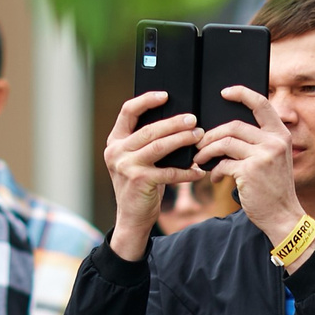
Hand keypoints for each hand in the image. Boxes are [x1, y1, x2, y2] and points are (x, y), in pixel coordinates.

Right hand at [102, 90, 203, 261]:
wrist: (131, 219)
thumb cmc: (139, 186)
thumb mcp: (136, 161)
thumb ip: (147, 143)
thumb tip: (177, 123)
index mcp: (115, 141)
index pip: (128, 111)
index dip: (147, 100)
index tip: (165, 95)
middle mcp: (117, 152)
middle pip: (150, 129)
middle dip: (175, 122)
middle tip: (194, 119)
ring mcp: (126, 166)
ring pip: (159, 146)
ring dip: (182, 140)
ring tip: (199, 135)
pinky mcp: (140, 181)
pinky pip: (169, 172)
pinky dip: (187, 171)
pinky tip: (199, 170)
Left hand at [192, 87, 310, 260]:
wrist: (282, 216)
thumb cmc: (273, 188)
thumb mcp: (274, 159)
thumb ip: (258, 142)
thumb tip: (224, 132)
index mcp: (281, 135)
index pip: (261, 104)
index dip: (242, 93)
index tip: (224, 92)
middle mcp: (274, 142)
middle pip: (234, 125)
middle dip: (211, 135)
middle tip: (199, 144)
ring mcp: (263, 156)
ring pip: (225, 142)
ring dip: (207, 152)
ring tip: (200, 160)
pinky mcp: (250, 172)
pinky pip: (223, 164)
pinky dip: (213, 171)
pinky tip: (213, 178)